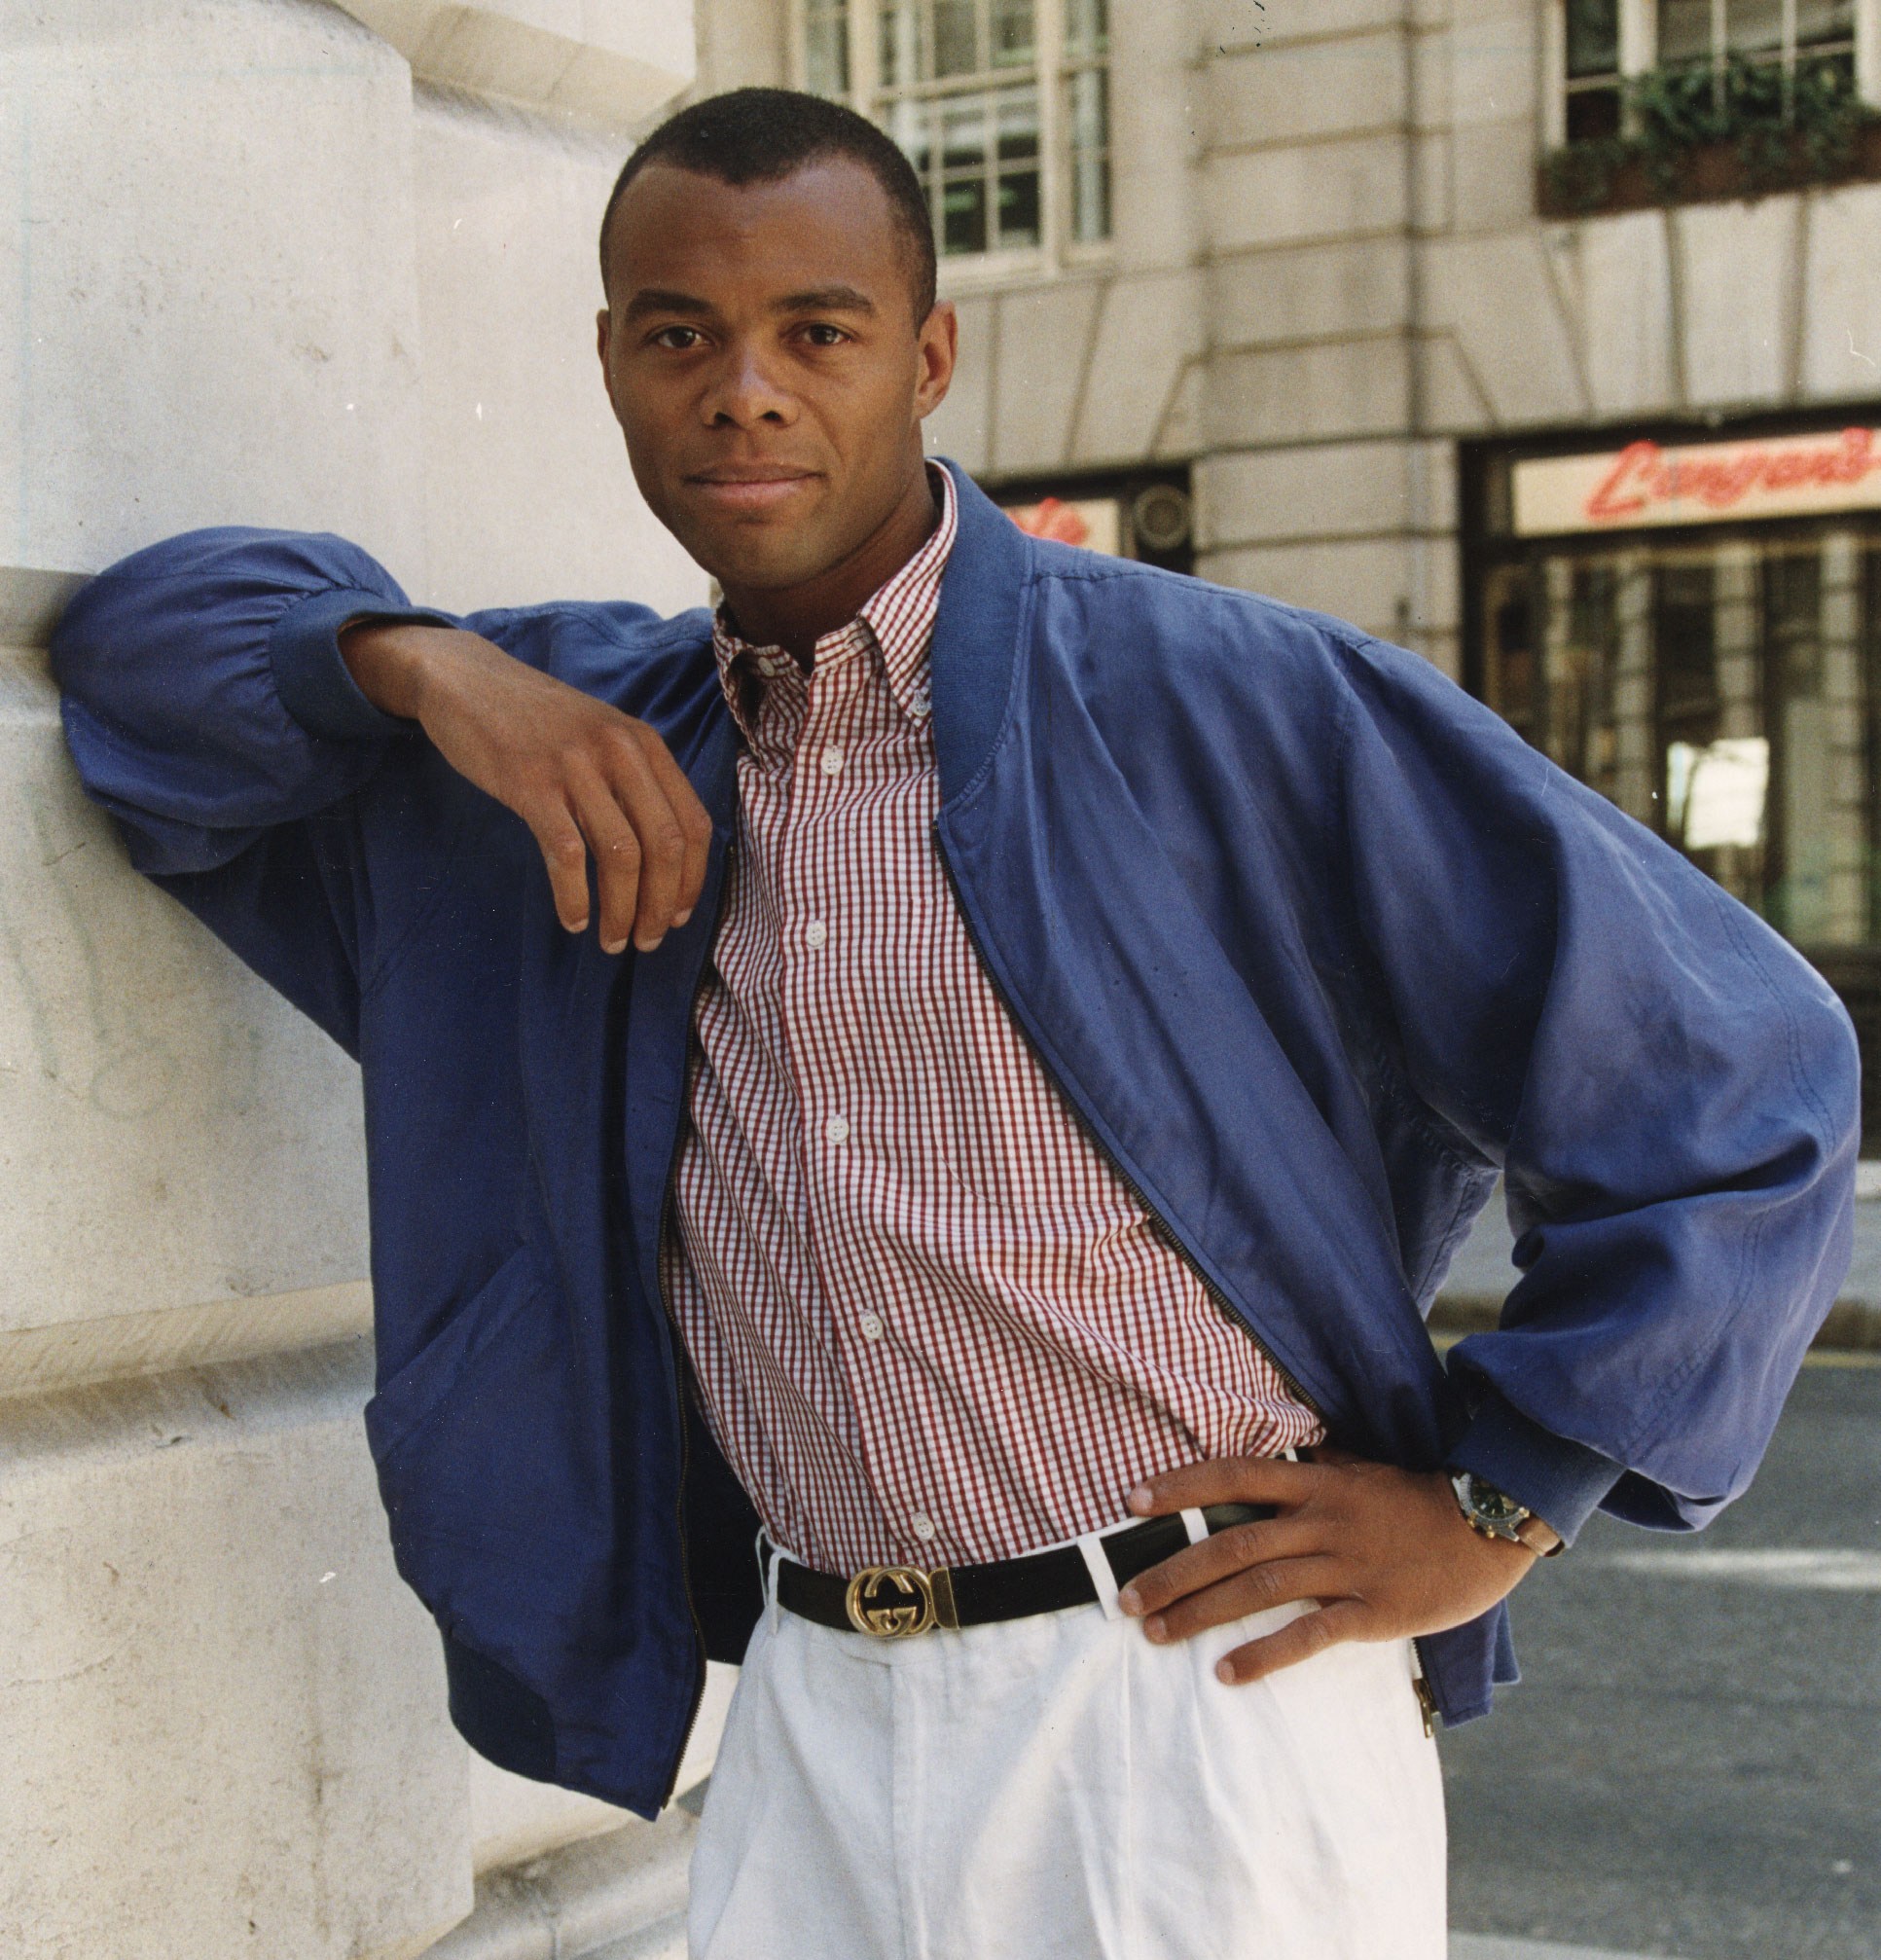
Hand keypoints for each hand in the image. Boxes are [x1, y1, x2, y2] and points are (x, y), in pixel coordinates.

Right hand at [341, 621, 711, 952]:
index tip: (677, 916)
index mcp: (645, 744)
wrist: (467, 680)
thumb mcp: (601, 736)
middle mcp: (619, 751)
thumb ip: (634, 781)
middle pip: (663, 845)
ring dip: (622, 910)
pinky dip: (575, 897)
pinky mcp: (530, 782)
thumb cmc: (537, 721)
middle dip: (660, 904)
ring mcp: (575, 765)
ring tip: (613, 941)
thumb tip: (663, 858)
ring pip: (620, 855)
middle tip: (646, 941)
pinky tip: (574, 920)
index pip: (691, 822)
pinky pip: (566, 853)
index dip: (691, 879)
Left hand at [1115, 1448, 1537, 1685]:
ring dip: (1201, 1613)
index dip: (1181, 1486)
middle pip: (1233, 1542)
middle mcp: (1323, 1520)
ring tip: (1156, 1634)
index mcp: (1317, 1483)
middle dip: (1173, 1571)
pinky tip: (1227, 1674)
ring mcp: (1346, 1566)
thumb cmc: (1416, 1499)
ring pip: (1259, 1588)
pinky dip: (1266, 1654)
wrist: (1488, 1526)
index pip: (1234, 1473)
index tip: (1130, 1502)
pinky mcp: (1372, 1611)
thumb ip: (1316, 1463)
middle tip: (1126, 1598)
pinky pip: (1310, 1635)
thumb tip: (1279, 1442)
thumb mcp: (1361, 1467)